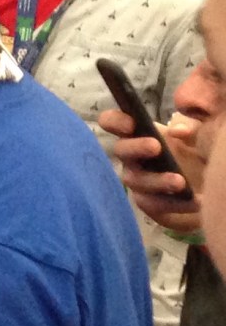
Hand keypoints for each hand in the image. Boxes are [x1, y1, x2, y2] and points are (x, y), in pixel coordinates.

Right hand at [100, 107, 203, 235]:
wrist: (210, 183)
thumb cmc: (197, 153)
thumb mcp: (198, 134)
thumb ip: (191, 127)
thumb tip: (178, 131)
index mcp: (140, 133)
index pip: (113, 122)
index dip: (115, 121)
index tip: (130, 124)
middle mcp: (133, 156)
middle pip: (120, 150)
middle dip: (135, 148)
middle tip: (156, 147)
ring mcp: (138, 180)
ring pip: (135, 180)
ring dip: (157, 180)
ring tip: (180, 182)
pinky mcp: (149, 203)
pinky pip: (152, 204)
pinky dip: (174, 203)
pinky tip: (195, 201)